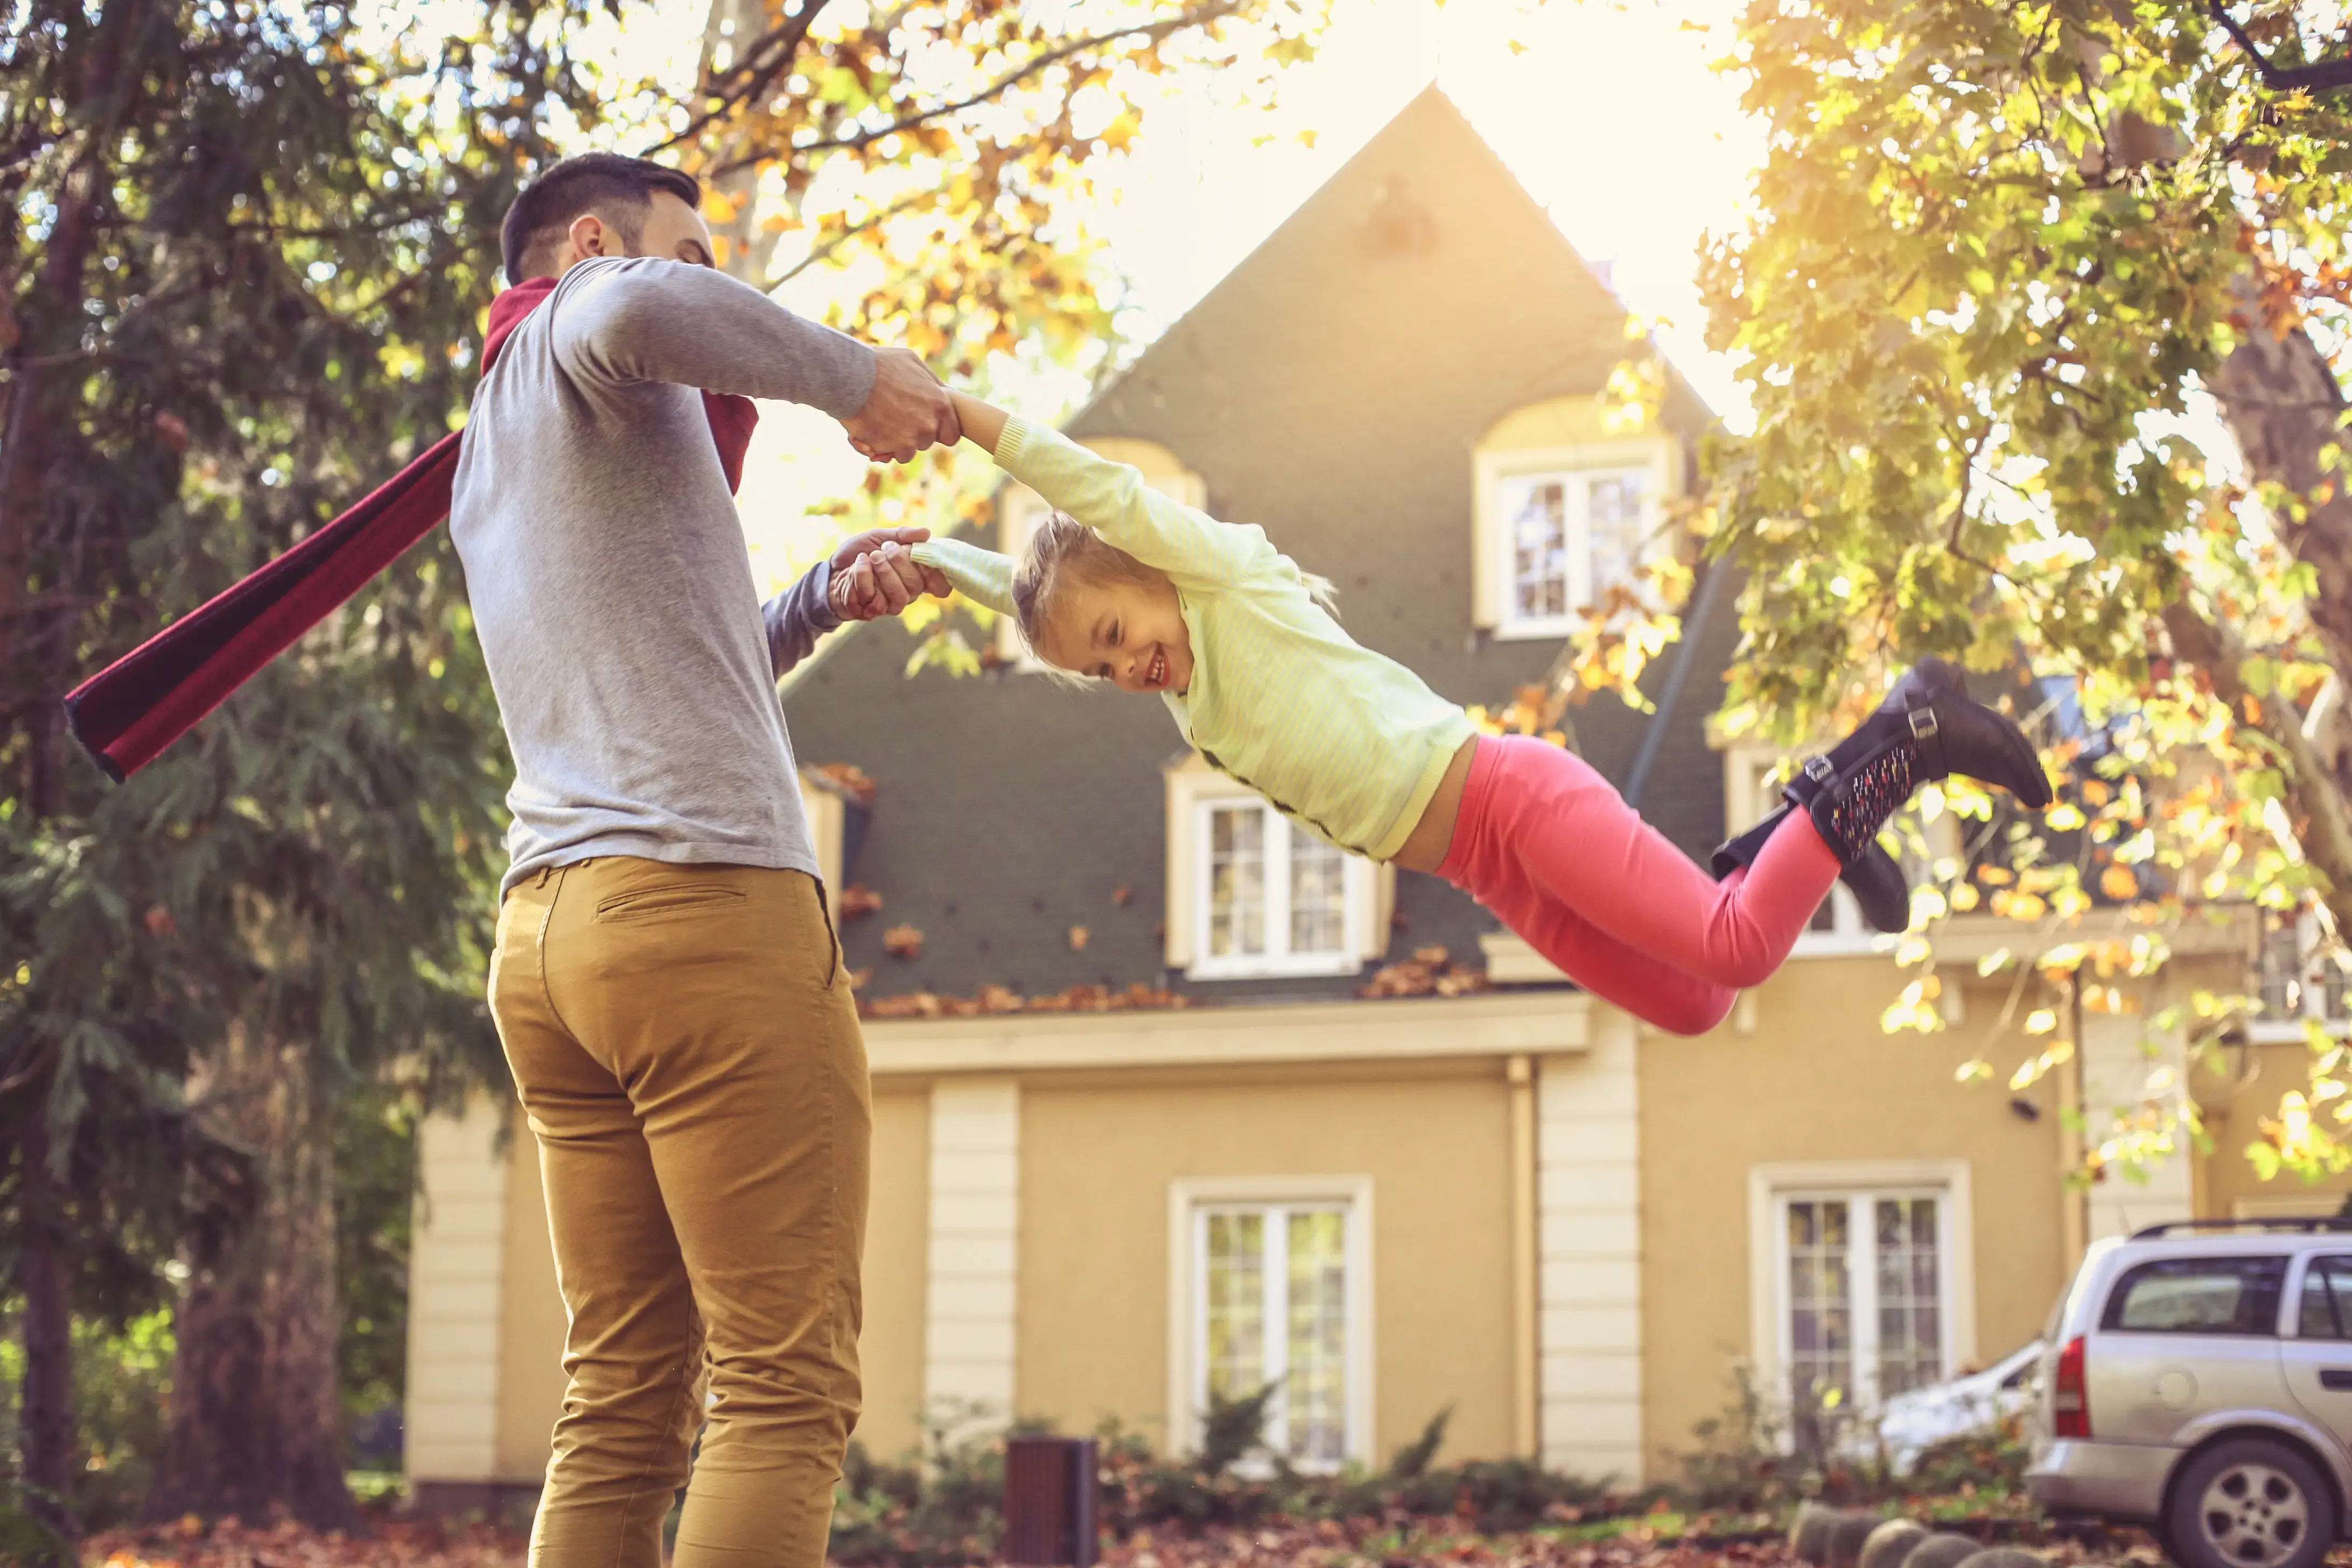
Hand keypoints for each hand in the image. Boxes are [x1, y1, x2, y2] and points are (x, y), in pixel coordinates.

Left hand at [828, 527, 952, 621]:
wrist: (831, 570)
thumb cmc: (858, 553)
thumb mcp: (878, 537)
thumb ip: (901, 535)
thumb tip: (926, 533)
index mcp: (915, 574)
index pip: (940, 585)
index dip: (936, 576)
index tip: (922, 558)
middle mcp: (908, 592)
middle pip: (916, 585)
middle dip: (899, 562)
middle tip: (882, 550)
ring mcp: (891, 604)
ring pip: (901, 597)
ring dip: (884, 573)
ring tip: (871, 557)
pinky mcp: (873, 612)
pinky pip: (877, 600)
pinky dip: (864, 578)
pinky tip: (856, 568)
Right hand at [842, 348, 960, 463]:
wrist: (849, 375)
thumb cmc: (878, 364)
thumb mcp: (912, 362)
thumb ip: (931, 381)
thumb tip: (944, 391)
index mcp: (940, 404)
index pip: (951, 435)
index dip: (939, 432)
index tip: (926, 426)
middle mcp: (929, 425)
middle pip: (926, 442)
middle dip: (913, 434)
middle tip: (894, 416)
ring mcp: (910, 439)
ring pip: (907, 452)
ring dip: (895, 442)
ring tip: (880, 421)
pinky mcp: (890, 448)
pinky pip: (887, 455)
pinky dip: (878, 446)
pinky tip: (868, 429)